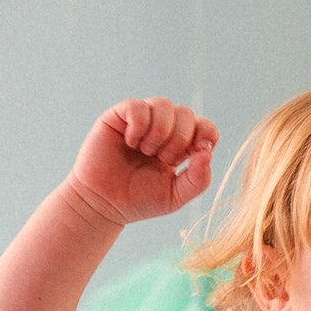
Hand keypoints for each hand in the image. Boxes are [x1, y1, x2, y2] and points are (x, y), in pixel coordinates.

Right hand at [65, 98, 217, 228]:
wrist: (103, 204)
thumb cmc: (138, 201)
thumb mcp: (174, 197)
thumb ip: (197, 180)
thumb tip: (207, 153)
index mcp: (180, 147)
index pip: (204, 127)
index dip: (206, 133)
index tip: (198, 151)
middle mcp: (163, 130)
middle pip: (186, 114)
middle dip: (180, 138)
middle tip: (163, 159)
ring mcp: (142, 121)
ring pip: (164, 105)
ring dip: (160, 131)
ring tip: (146, 151)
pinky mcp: (119, 116)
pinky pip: (138, 107)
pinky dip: (139, 126)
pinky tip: (131, 142)